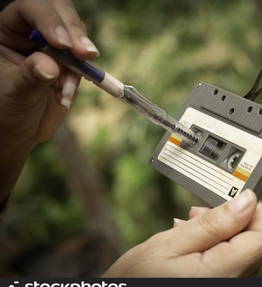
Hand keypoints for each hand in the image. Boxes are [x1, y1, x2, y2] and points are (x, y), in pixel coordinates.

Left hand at [0, 0, 97, 202]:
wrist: (20, 131)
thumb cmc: (5, 111)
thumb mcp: (12, 93)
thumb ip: (30, 76)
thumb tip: (51, 65)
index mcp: (6, 30)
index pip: (29, 9)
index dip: (48, 20)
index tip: (62, 44)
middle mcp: (30, 32)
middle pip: (59, 12)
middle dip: (74, 32)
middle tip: (86, 55)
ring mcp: (52, 47)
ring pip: (76, 35)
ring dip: (80, 59)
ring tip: (68, 85)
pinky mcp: (69, 63)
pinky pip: (84, 62)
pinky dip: (82, 78)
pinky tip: (65, 96)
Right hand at [103, 190, 261, 276]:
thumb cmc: (138, 279)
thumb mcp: (170, 244)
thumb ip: (212, 224)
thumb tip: (246, 202)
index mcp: (222, 275)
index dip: (256, 212)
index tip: (237, 198)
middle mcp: (232, 285)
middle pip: (256, 244)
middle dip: (235, 220)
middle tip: (201, 212)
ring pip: (244, 252)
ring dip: (223, 233)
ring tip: (190, 227)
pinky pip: (232, 263)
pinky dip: (217, 247)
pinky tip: (193, 243)